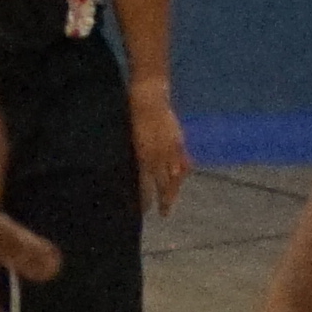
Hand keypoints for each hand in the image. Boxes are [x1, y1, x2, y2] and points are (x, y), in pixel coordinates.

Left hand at [131, 79, 191, 213]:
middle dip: (162, 200)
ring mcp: (172, 149)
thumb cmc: (131, 114)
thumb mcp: (128, 137)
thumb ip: (133, 155)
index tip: (144, 211)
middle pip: (163, 185)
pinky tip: (180, 180)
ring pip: (175, 177)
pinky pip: (183, 163)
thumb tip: (133, 173)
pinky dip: (182, 173)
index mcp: (144, 155)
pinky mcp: (179, 142)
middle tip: (162, 214)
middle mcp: (159, 155)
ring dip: (173, 192)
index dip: (146, 199)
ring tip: (170, 204)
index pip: (145, 184)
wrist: (149, 97)